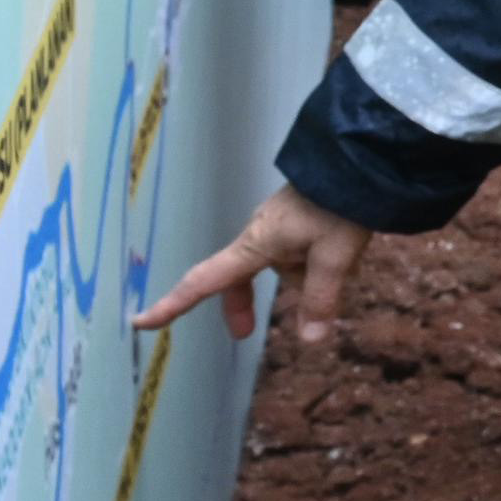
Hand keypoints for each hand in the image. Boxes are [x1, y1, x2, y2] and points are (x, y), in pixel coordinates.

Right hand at [139, 184, 373, 345]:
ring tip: (347, 263)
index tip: (141, 322)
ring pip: (280, 264)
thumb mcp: (335, 258)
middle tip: (244, 333)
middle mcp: (258, 234)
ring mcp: (276, 222)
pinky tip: (348, 249)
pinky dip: (316, 259)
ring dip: (306, 274)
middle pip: (238, 278)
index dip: (173, 305)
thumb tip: (309, 341)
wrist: (359, 158)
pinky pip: (297, 248)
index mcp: (255, 245)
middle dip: (241, 303)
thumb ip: (320, 299)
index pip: (204, 282)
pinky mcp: (294, 214)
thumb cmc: (340, 207)